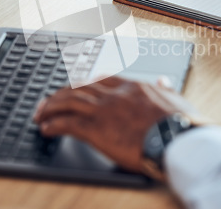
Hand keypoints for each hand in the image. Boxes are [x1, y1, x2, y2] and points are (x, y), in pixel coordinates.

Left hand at [33, 76, 203, 176]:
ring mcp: (104, 111)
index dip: (82, 83)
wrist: (177, 140)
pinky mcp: (97, 130)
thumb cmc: (180, 124)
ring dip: (51, 108)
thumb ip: (165, 89)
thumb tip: (164, 80)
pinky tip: (46, 129)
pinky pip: (68, 124)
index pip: (100, 79)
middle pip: (79, 88)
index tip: (73, 88)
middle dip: (59, 94)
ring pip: (68, 102)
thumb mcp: (175, 100)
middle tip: (47, 101)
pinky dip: (54, 125)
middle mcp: (114, 95)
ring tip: (40, 114)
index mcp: (132, 87)